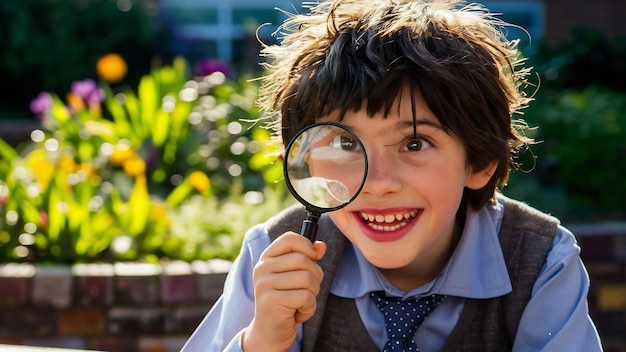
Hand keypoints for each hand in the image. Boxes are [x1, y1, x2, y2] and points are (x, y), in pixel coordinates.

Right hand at [242, 232, 325, 351]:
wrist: (269, 331)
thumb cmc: (285, 300)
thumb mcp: (295, 276)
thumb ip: (308, 259)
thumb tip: (321, 246)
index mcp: (267, 258)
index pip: (290, 238)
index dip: (308, 246)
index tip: (313, 258)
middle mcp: (262, 268)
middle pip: (304, 260)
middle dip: (315, 276)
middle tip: (307, 290)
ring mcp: (265, 284)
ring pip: (307, 279)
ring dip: (313, 294)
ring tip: (301, 302)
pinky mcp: (271, 301)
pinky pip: (306, 298)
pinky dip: (309, 308)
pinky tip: (298, 313)